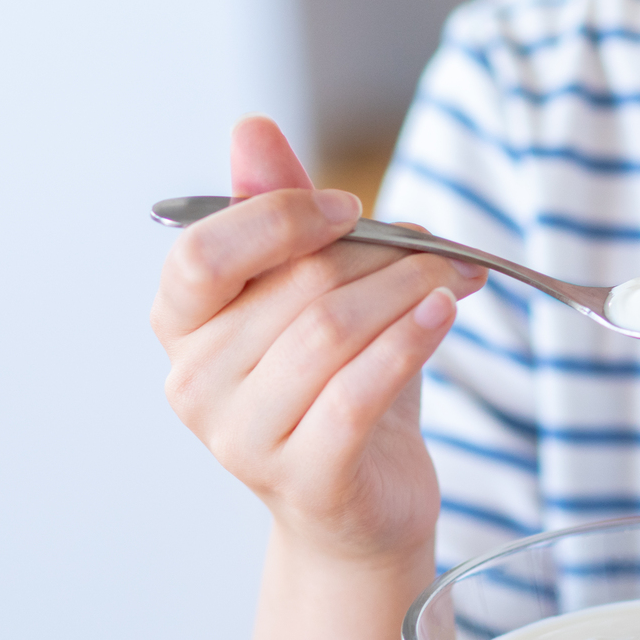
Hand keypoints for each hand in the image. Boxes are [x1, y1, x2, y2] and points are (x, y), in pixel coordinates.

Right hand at [149, 116, 487, 556]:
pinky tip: (446, 315)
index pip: (202, 253)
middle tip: (444, 249)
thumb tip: (252, 128)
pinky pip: (358, 392)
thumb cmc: (337, 389)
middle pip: (295, 286)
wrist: (363, 511)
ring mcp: (243, 439)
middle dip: (383, 255)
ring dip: (408, 291)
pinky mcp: (304, 479)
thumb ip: (278, 213)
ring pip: (330, 332)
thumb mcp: (308, 294)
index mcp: (182, 327)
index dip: (282, 216)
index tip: (353, 208)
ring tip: (457, 278)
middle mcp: (195, 385)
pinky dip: (410, 342)